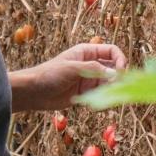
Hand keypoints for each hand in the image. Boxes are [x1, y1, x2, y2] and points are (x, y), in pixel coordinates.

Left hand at [10, 42, 127, 112]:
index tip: (121, 72)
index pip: (112, 51)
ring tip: (109, 97)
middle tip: (117, 87)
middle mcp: (91, 64)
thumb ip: (93, 70)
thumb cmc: (50, 74)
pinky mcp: (85, 93)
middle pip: (113, 67)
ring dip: (112, 89)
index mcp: (87, 52)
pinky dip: (104, 98)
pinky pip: (100, 94)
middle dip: (118, 76)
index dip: (120, 59)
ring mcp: (88, 79)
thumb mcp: (72, 68)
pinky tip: (100, 104)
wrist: (33, 92)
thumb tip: (115, 74)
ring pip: (108, 82)